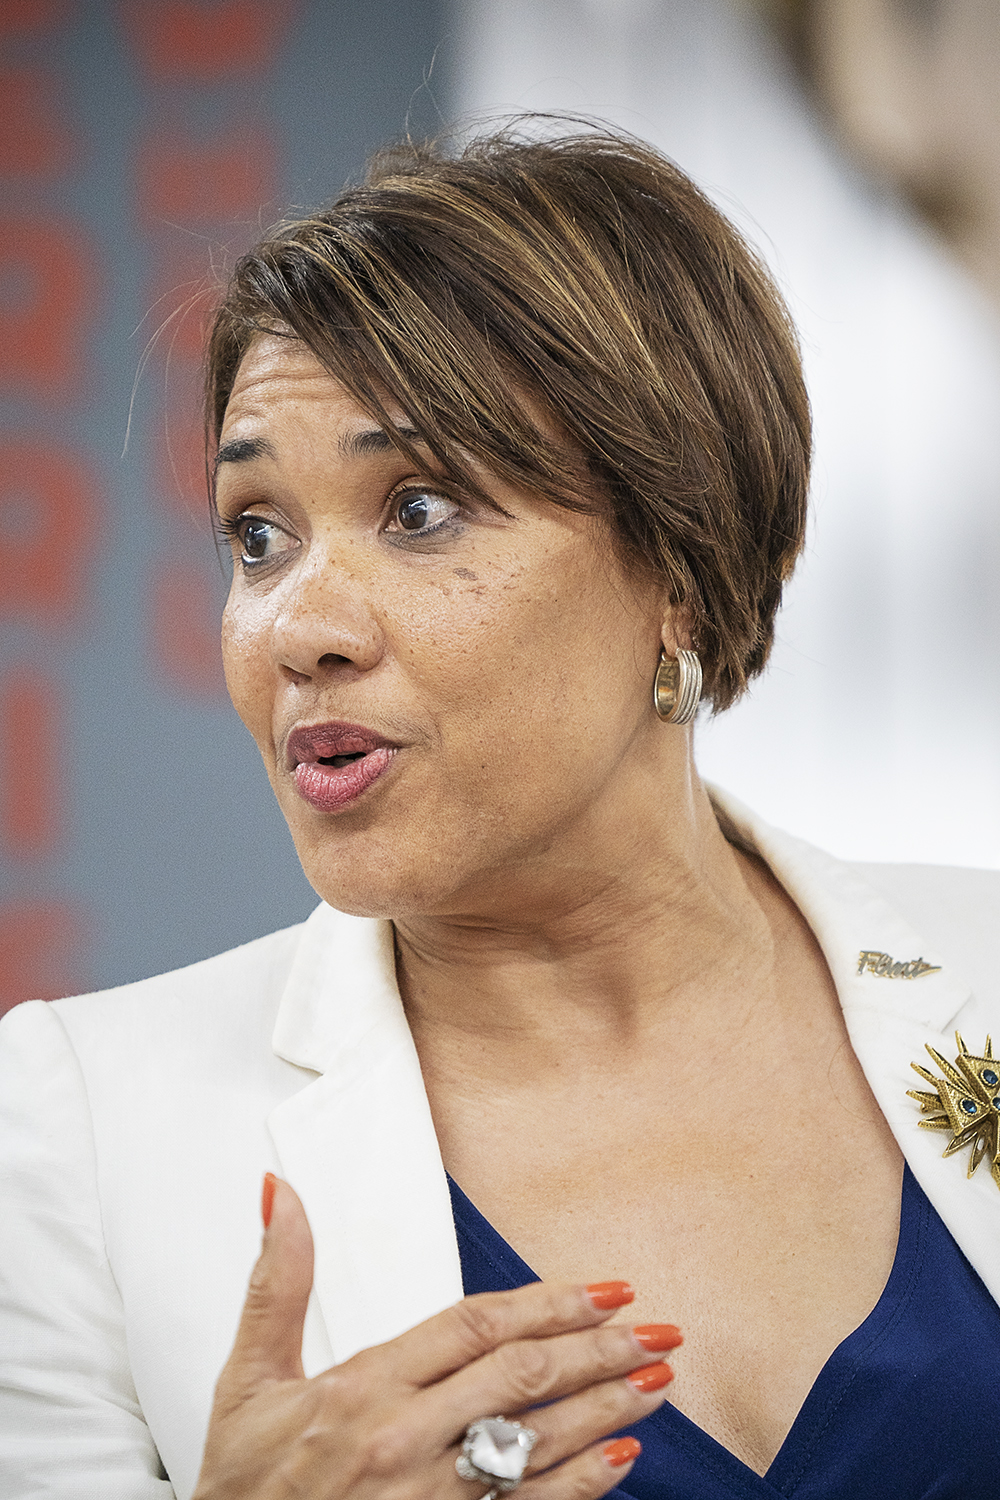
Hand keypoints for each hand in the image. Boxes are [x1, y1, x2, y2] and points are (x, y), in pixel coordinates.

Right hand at [193, 1175, 681, 1499]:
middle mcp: (403, 1441)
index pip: (474, 1328)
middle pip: (519, 1381)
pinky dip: (582, 1487)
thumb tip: (282, 1194)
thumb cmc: (243, 1481)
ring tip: (659, 1379)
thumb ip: (277, 1280)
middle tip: (655, 1327)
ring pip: (535, 1445)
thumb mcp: (247, 1377)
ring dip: (607, 1410)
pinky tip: (624, 1460)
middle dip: (596, 1349)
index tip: (604, 1287)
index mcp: (363, 1388)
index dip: (547, 1303)